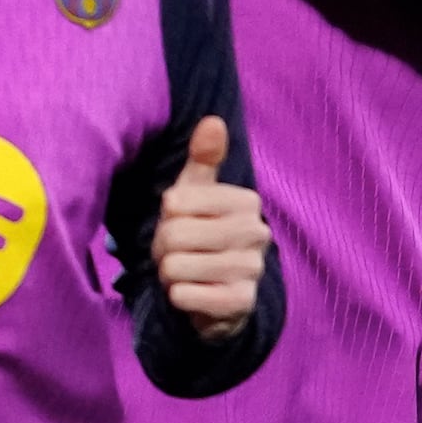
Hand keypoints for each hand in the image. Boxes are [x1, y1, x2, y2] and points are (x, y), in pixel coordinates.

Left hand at [153, 115, 269, 337]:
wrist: (222, 296)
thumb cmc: (203, 236)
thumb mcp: (199, 196)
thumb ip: (204, 160)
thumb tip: (212, 120)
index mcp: (247, 202)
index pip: (175, 202)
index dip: (167, 217)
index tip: (182, 224)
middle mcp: (257, 233)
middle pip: (174, 236)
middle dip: (165, 249)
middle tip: (181, 253)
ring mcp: (252, 269)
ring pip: (175, 267)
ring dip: (170, 275)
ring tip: (188, 273)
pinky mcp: (241, 302)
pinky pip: (184, 295)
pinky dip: (178, 297)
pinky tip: (195, 295)